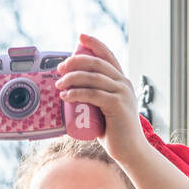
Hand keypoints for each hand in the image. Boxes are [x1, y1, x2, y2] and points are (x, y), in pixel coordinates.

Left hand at [54, 33, 146, 165]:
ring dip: (72, 78)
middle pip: (96, 64)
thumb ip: (93, 100)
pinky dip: (77, 93)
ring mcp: (122, 93)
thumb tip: (68, 95)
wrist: (130, 151)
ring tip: (58, 85)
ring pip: (93, 78)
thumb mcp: (103, 110)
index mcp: (121, 81)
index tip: (80, 37)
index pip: (107, 56)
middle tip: (59, 68)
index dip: (94, 43)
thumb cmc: (114, 132)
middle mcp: (123, 83)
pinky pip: (93, 94)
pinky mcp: (117, 106)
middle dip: (75, 62)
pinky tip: (65, 96)